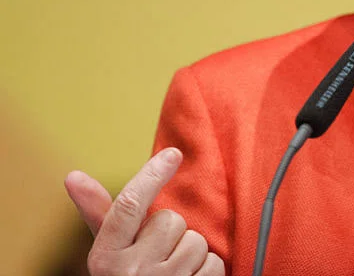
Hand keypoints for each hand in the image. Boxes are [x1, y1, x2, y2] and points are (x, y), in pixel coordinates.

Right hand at [64, 147, 224, 274]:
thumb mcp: (109, 252)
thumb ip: (100, 213)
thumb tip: (74, 175)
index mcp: (106, 257)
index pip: (129, 206)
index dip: (152, 175)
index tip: (172, 153)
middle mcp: (131, 272)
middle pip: (171, 221)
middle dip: (170, 234)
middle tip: (156, 256)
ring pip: (196, 240)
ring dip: (190, 253)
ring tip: (171, 272)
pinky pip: (215, 262)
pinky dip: (207, 271)